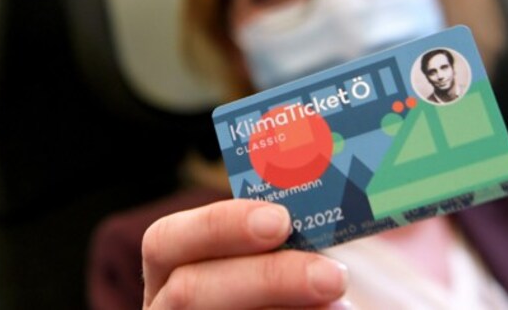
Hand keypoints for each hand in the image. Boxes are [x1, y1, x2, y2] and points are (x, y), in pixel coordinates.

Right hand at [142, 199, 349, 308]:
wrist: (273, 303)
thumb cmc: (268, 278)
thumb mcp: (258, 254)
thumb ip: (272, 238)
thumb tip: (325, 207)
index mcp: (168, 269)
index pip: (165, 241)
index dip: (218, 225)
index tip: (280, 219)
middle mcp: (165, 308)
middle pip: (191, 292)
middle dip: (267, 278)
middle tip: (333, 275)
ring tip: (342, 302)